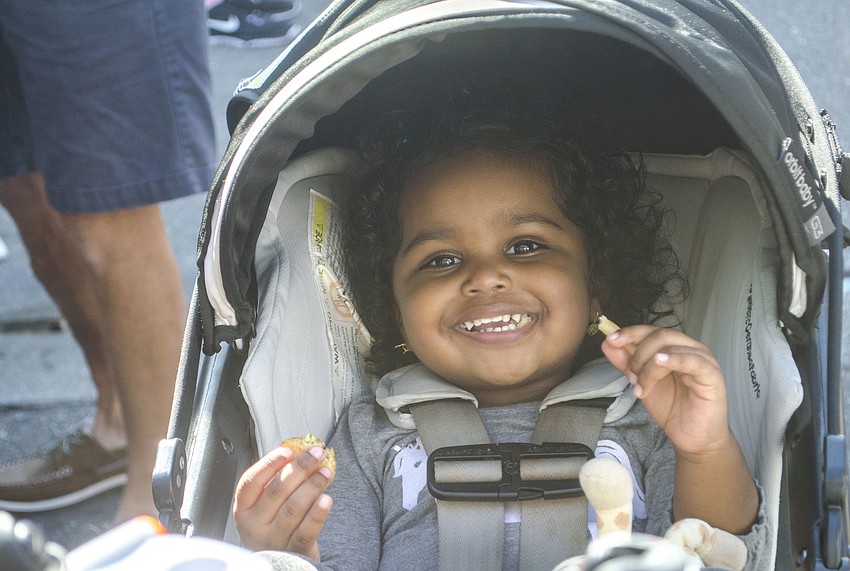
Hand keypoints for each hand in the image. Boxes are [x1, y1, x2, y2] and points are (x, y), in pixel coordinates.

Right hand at [233, 445, 333, 558]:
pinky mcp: (294, 552)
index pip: (251, 481)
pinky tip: (327, 499)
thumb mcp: (265, 507)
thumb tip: (299, 453)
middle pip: (276, 491)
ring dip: (312, 485)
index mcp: (243, 509)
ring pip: (293, 508)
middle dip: (299, 467)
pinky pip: (306, 530)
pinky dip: (317, 513)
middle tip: (317, 454)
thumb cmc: (273, 527)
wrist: (280, 563)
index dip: (270, 463)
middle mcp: (255, 525)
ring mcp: (273, 540)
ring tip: (325, 472)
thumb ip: (275, 482)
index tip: (288, 450)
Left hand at [601, 326, 730, 456]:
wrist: (693, 437)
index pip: (650, 330)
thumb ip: (626, 363)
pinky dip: (673, 359)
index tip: (611, 341)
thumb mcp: (642, 382)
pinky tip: (659, 362)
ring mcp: (703, 360)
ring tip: (642, 386)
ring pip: (670, 348)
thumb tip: (607, 343)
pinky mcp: (712, 375)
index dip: (629, 333)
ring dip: (649, 367)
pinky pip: (693, 361)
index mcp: (674, 347)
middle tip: (632, 377)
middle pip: (659, 335)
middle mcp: (690, 349)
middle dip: (638, 355)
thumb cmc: (673, 408)